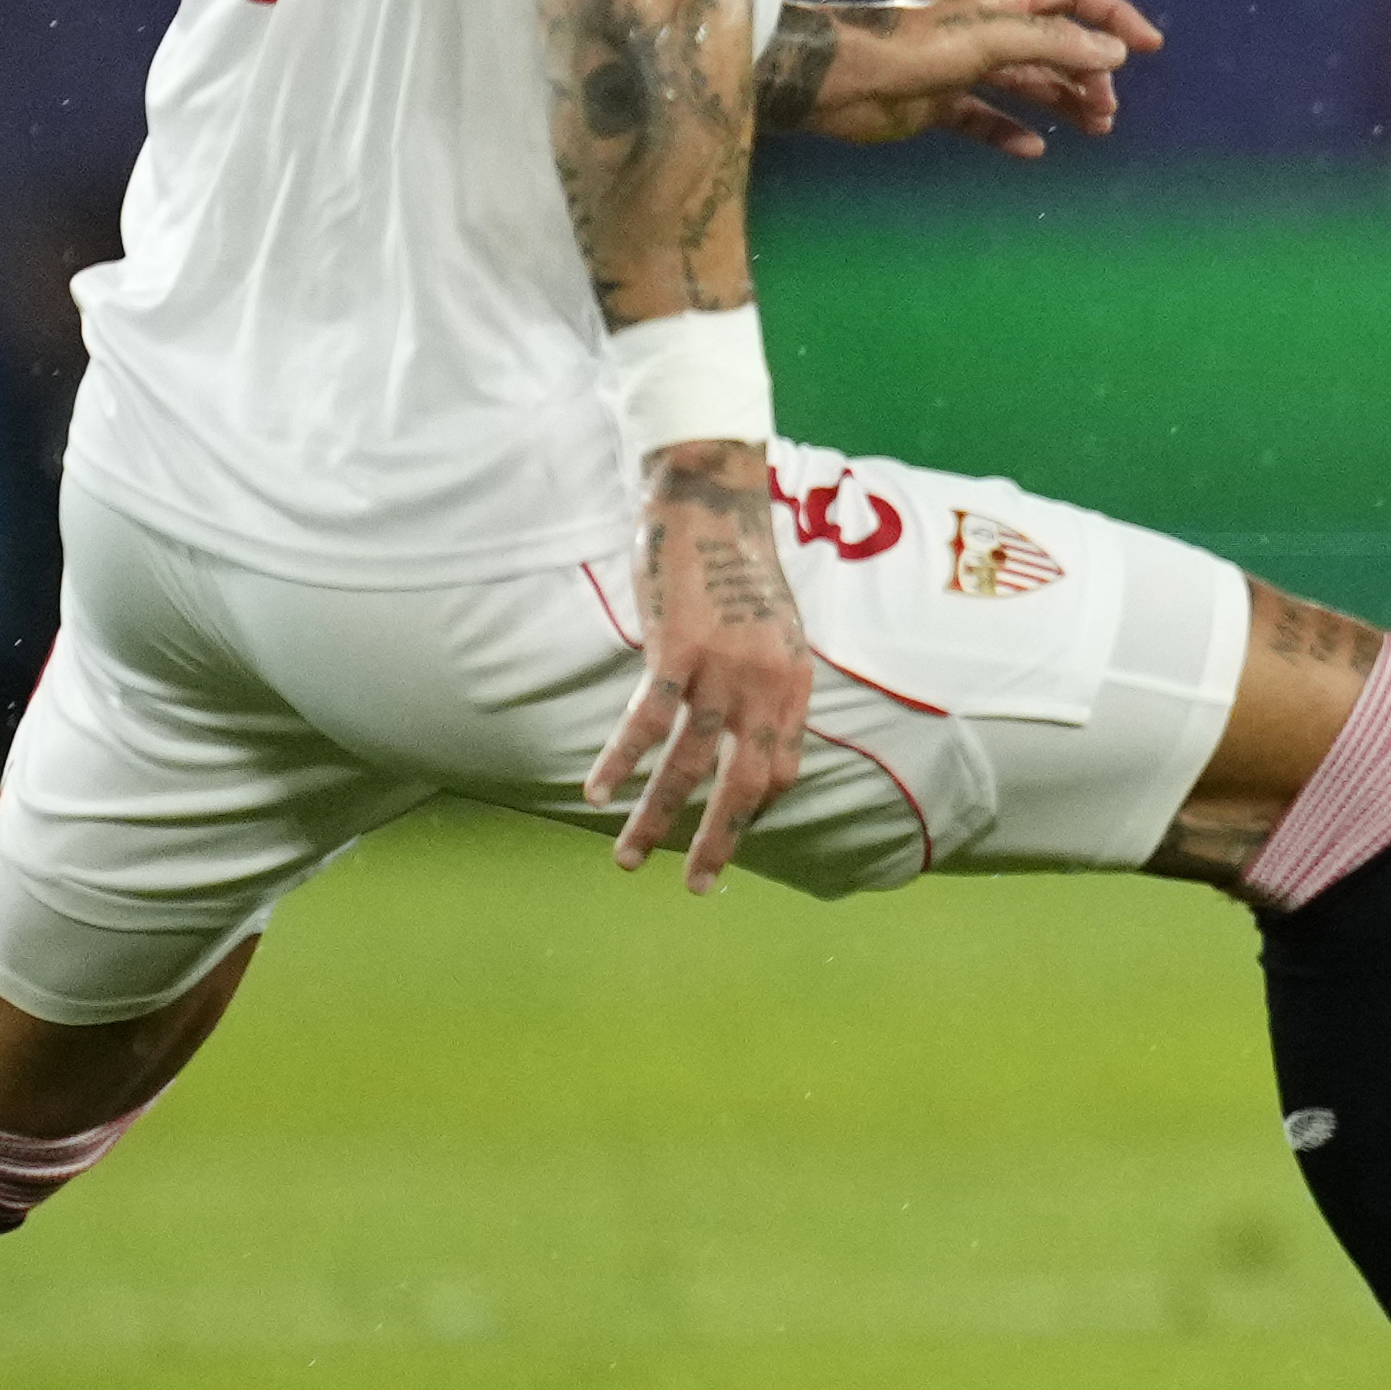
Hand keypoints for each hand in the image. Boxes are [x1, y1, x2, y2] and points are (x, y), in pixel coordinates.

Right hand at [589, 442, 807, 892]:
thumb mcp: (773, 629)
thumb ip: (766, 681)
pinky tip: (596, 793)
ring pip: (687, 767)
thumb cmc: (737, 565)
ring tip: (628, 857)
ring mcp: (723, 671)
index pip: (782, 769)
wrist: (714, 501)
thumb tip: (749, 728)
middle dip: (721, 843)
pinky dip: (619, 763)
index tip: (732, 836)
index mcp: (793, 681)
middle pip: (744, 785)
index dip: (756, 809)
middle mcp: (766, 684)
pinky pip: (645, 724)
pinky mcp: (677, 653)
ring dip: (655, 818)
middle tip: (701, 888)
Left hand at [774, 0, 1161, 155]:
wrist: (835, 80)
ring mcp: (962, 66)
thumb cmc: (909, 47)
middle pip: (1055, 44)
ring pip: (1028, 82)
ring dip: (1062, 102)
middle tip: (1107, 112)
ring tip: (1093, 130)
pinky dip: (1013, 132)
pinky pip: (987, 119)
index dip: (1113, 16)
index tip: (1147, 47)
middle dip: (1090, 74)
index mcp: (1001, 1)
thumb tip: (1113, 54)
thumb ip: (1055, 44)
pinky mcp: (938, 103)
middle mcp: (985, 29)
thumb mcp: (993, 39)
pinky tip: (1032, 150)